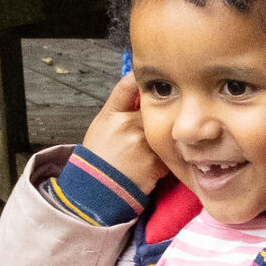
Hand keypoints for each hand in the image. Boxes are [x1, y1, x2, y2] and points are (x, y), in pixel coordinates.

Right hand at [79, 73, 163, 193]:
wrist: (97, 187)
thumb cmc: (99, 153)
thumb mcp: (102, 123)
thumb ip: (120, 103)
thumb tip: (136, 80)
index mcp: (114, 114)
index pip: (129, 86)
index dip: (140, 79)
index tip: (148, 78)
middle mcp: (130, 126)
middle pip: (154, 112)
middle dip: (158, 118)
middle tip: (150, 128)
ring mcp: (144, 145)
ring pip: (164, 133)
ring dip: (162, 140)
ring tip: (145, 150)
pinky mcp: (156, 163)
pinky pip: (168, 154)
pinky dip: (163, 158)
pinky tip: (149, 164)